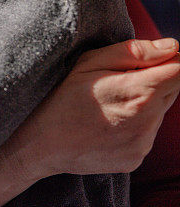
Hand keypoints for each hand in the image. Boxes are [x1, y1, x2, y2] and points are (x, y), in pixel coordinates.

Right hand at [16, 38, 179, 178]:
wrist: (40, 144)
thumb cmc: (60, 97)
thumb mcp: (88, 63)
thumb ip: (134, 52)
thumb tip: (172, 47)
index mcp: (139, 92)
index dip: (167, 60)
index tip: (145, 62)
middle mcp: (148, 122)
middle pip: (172, 91)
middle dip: (153, 81)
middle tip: (116, 82)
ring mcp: (143, 144)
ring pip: (158, 113)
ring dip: (143, 105)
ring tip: (106, 105)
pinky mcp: (136, 159)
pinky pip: (145, 134)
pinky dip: (133, 126)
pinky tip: (105, 124)